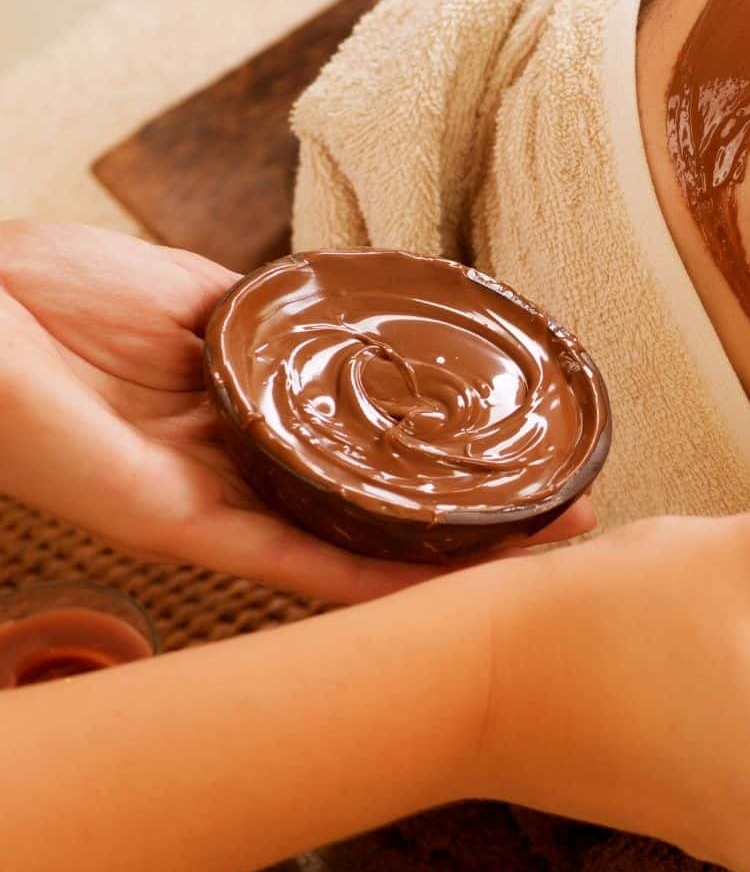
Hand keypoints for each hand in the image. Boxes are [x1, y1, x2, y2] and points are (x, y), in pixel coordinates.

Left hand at [0, 220, 592, 601]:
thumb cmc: (45, 289)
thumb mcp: (194, 294)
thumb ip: (269, 324)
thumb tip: (352, 321)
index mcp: (243, 423)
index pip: (367, 460)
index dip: (450, 469)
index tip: (533, 459)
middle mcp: (240, 479)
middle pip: (378, 517)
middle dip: (478, 525)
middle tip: (574, 518)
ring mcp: (215, 509)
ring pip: (353, 551)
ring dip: (449, 561)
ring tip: (541, 551)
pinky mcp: (180, 526)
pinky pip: (288, 563)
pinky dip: (368, 577)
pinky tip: (441, 581)